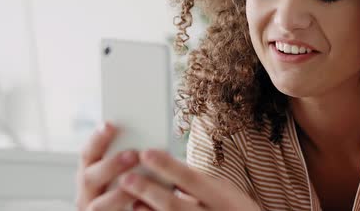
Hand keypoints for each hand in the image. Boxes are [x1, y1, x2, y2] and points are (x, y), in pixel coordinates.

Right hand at [75, 122, 140, 209]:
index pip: (87, 153)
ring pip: (98, 205)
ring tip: (141, 184)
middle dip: (111, 165)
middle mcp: (86, 192)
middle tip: (133, 154)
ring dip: (119, 194)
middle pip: (89, 177)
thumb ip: (130, 157)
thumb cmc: (134, 186)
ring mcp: (93, 209)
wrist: (134, 207)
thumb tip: (150, 138)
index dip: (96, 139)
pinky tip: (143, 202)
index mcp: (90, 172)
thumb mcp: (127, 168)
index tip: (110, 124)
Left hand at [119, 149, 259, 210]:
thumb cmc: (232, 209)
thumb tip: (167, 164)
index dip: (167, 166)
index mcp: (222, 198)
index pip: (191, 179)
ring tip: (131, 200)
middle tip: (127, 178)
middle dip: (149, 191)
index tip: (146, 153)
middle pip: (174, 205)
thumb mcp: (224, 191)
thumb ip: (198, 181)